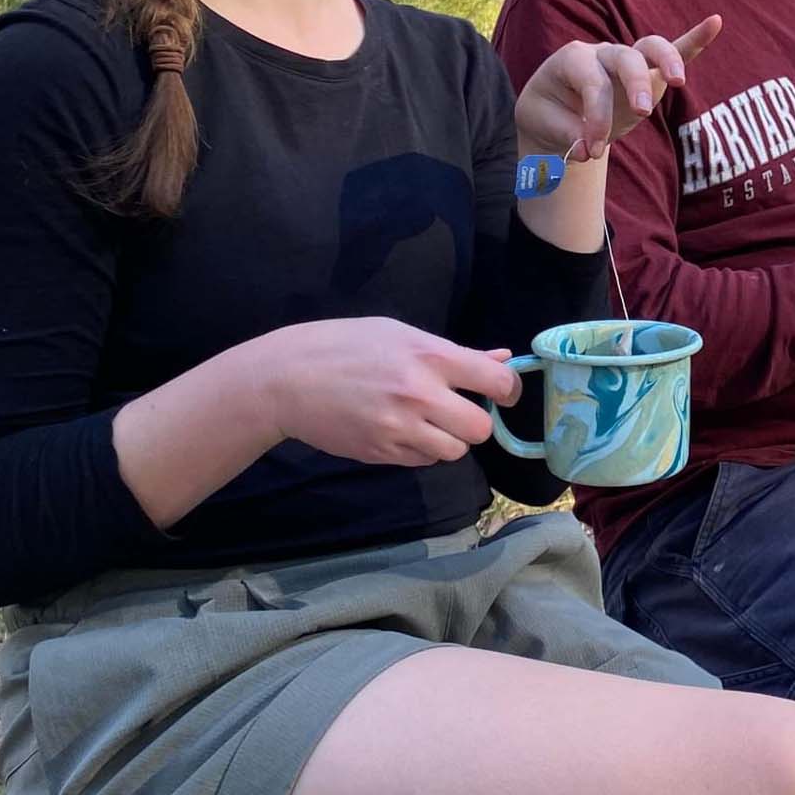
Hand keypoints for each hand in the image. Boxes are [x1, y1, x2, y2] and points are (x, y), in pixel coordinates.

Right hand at [246, 317, 521, 466]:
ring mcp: (399, 429)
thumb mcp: (400, 334)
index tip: (502, 393)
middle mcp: (419, 395)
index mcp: (429, 357)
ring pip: (453, 451)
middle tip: (459, 411)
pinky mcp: (381, 453)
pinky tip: (401, 430)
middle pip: (480, 428)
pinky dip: (421, 449)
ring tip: (427, 421)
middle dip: (476, 422)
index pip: (496, 382)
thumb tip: (502, 358)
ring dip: (449, 439)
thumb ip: (454, 351)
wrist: (286, 378)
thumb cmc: (345, 345)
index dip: (508, 390)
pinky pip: (423, 460)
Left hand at [515, 15, 721, 160]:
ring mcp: (628, 60)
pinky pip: (674, 51)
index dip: (596, 118)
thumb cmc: (549, 113)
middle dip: (636, 83)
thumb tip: (587, 150)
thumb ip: (566, 135)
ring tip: (678, 80)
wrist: (555, 109)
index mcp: (572, 59)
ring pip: (652, 48)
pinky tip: (715, 22)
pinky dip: (695, 39)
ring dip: (668, 60)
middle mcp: (603, 53)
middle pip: (626, 58)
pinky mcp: (649, 72)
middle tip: (643, 113)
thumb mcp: (543, 124)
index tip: (591, 152)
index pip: (592, 84)